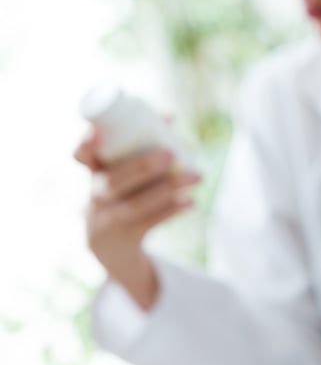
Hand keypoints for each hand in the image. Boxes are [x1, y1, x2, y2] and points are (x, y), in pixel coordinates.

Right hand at [74, 130, 199, 308]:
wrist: (111, 247)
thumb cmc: (122, 195)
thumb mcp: (120, 173)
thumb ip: (138, 146)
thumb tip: (169, 117)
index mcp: (92, 174)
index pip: (79, 156)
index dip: (86, 144)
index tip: (97, 131)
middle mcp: (96, 197)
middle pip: (114, 183)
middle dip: (142, 167)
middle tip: (170, 153)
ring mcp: (109, 221)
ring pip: (136, 206)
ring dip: (169, 189)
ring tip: (197, 176)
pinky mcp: (126, 239)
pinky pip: (149, 225)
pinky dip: (172, 211)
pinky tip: (191, 201)